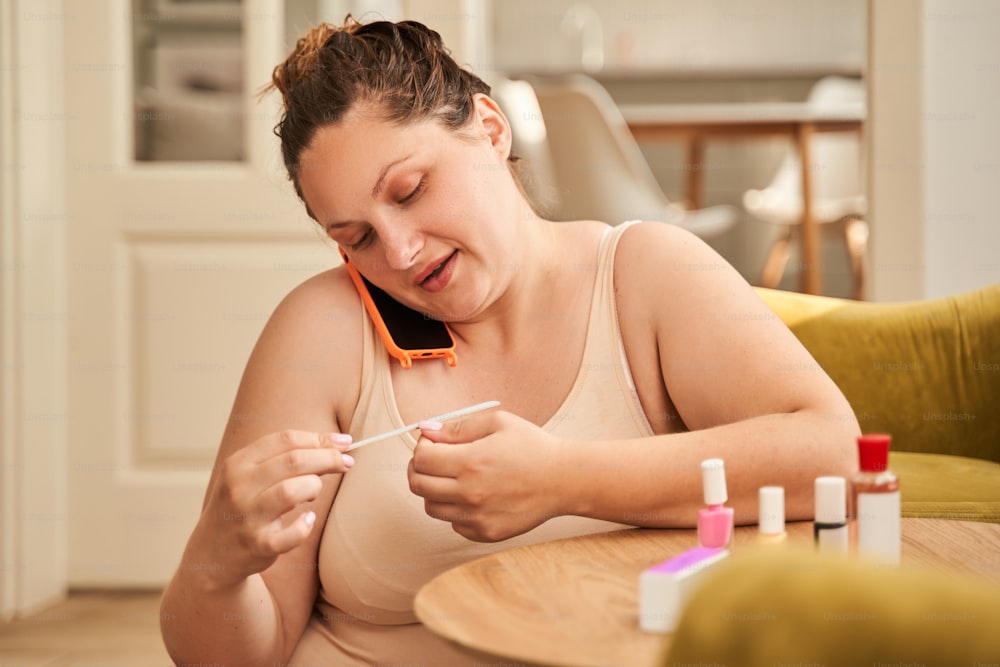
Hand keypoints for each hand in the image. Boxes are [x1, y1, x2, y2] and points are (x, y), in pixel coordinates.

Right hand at [189, 430, 353, 588]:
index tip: (343, 442)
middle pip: (293, 461)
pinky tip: (308, 519)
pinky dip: (305, 526)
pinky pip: (290, 535)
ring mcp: (247, 517)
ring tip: (314, 492)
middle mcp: (239, 487)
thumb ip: (288, 456)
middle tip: (347, 463)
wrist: (212, 552)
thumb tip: (338, 442)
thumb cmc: (245, 504)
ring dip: (314, 487)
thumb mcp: (253, 475)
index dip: (320, 439)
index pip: (286, 439)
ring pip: (291, 491)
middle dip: (328, 458)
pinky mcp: (257, 545)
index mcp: (238, 463)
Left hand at [407, 411, 563, 541]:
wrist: (564, 480)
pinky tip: (474, 495)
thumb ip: (458, 427)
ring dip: (435, 490)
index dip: (421, 447)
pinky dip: (455, 510)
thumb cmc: (533, 447)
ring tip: (454, 478)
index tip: (432, 443)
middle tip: (433, 459)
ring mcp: (477, 517)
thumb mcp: (498, 423)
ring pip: (431, 508)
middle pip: (418, 485)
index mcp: (470, 462)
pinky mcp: (486, 533)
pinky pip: (454, 523)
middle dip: (419, 468)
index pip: (421, 459)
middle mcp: (469, 493)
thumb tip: (427, 430)